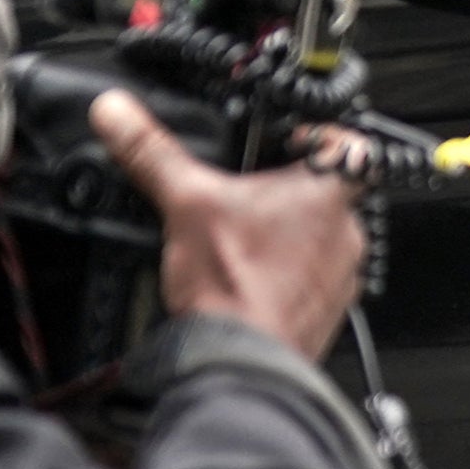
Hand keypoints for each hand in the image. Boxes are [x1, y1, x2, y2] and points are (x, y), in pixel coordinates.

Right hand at [92, 88, 363, 362]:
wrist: (243, 357)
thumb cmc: (232, 285)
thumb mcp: (183, 202)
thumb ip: (151, 151)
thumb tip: (117, 111)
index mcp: (328, 194)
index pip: (353, 145)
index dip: (323, 133)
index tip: (290, 137)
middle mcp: (348, 233)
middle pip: (330, 193)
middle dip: (289, 187)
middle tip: (245, 190)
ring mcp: (342, 274)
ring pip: (321, 236)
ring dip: (288, 231)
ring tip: (241, 235)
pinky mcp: (328, 307)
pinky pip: (313, 276)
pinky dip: (286, 270)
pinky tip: (248, 273)